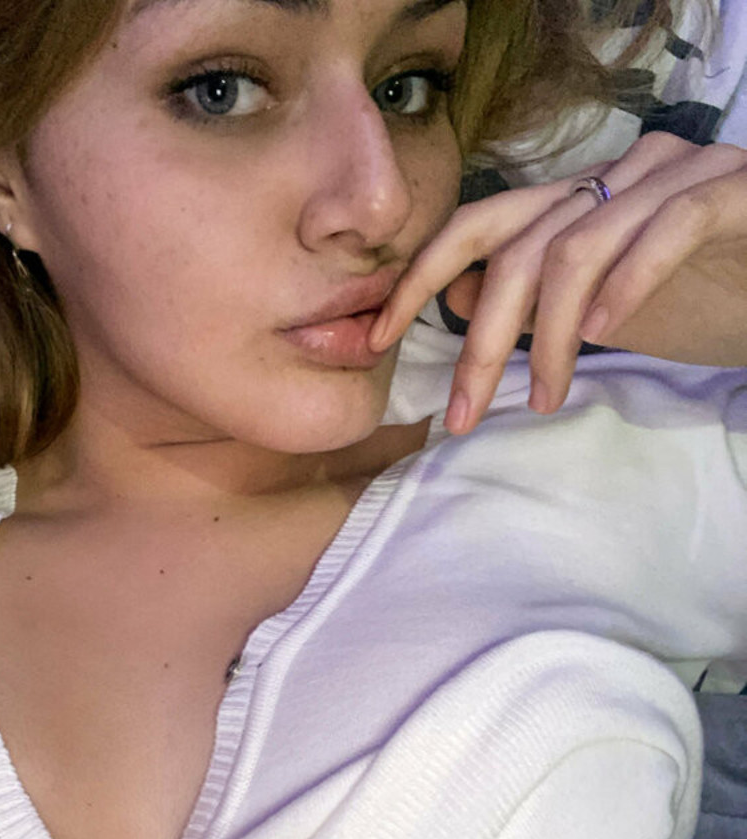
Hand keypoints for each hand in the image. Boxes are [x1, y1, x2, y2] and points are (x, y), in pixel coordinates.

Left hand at [371, 133, 746, 434]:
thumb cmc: (707, 299)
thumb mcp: (603, 309)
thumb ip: (537, 297)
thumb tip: (459, 291)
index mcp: (581, 200)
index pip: (478, 227)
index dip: (418, 278)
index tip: (376, 338)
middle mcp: (619, 176)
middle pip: (517, 246)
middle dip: (478, 337)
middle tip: (463, 412)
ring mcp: (674, 178)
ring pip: (577, 247)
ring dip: (549, 337)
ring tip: (546, 398)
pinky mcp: (730, 193)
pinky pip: (665, 229)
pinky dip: (628, 283)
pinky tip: (605, 332)